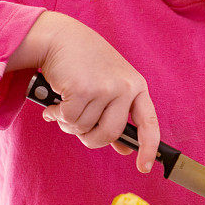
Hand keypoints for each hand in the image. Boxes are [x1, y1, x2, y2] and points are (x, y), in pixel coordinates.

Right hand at [37, 13, 159, 171]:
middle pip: (110, 134)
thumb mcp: (109, 86)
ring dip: (69, 124)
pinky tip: (54, 102)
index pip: (149, 123)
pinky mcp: (83, 89)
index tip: (144, 167)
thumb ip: (116, 115)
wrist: (59, 37)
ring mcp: (105, 87)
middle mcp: (125, 87)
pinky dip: (58, 115)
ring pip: (86, 129)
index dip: (148, 148)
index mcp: (136, 86)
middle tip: (77, 129)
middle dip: (89, 139)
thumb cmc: (84, 63)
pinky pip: (69, 120)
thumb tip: (125, 149)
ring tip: (64, 106)